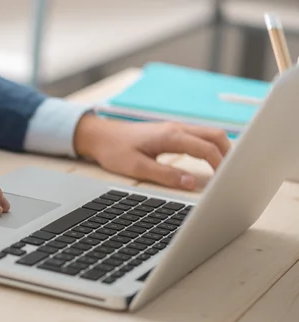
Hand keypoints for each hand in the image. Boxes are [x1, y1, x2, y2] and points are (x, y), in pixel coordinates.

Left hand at [73, 115, 230, 190]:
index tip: (226, 180)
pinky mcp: (170, 132)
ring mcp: (174, 128)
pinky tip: (210, 160)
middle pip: (215, 136)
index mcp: (170, 136)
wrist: (100, 136)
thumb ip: (165, 176)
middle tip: (232, 174)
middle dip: (228, 154)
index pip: (206, 148)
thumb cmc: (115, 151)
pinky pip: (198, 136)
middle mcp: (176, 128)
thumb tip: (190, 183)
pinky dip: (209, 146)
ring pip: (208, 134)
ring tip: (225, 169)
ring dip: (220, 149)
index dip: (220, 164)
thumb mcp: (138, 168)